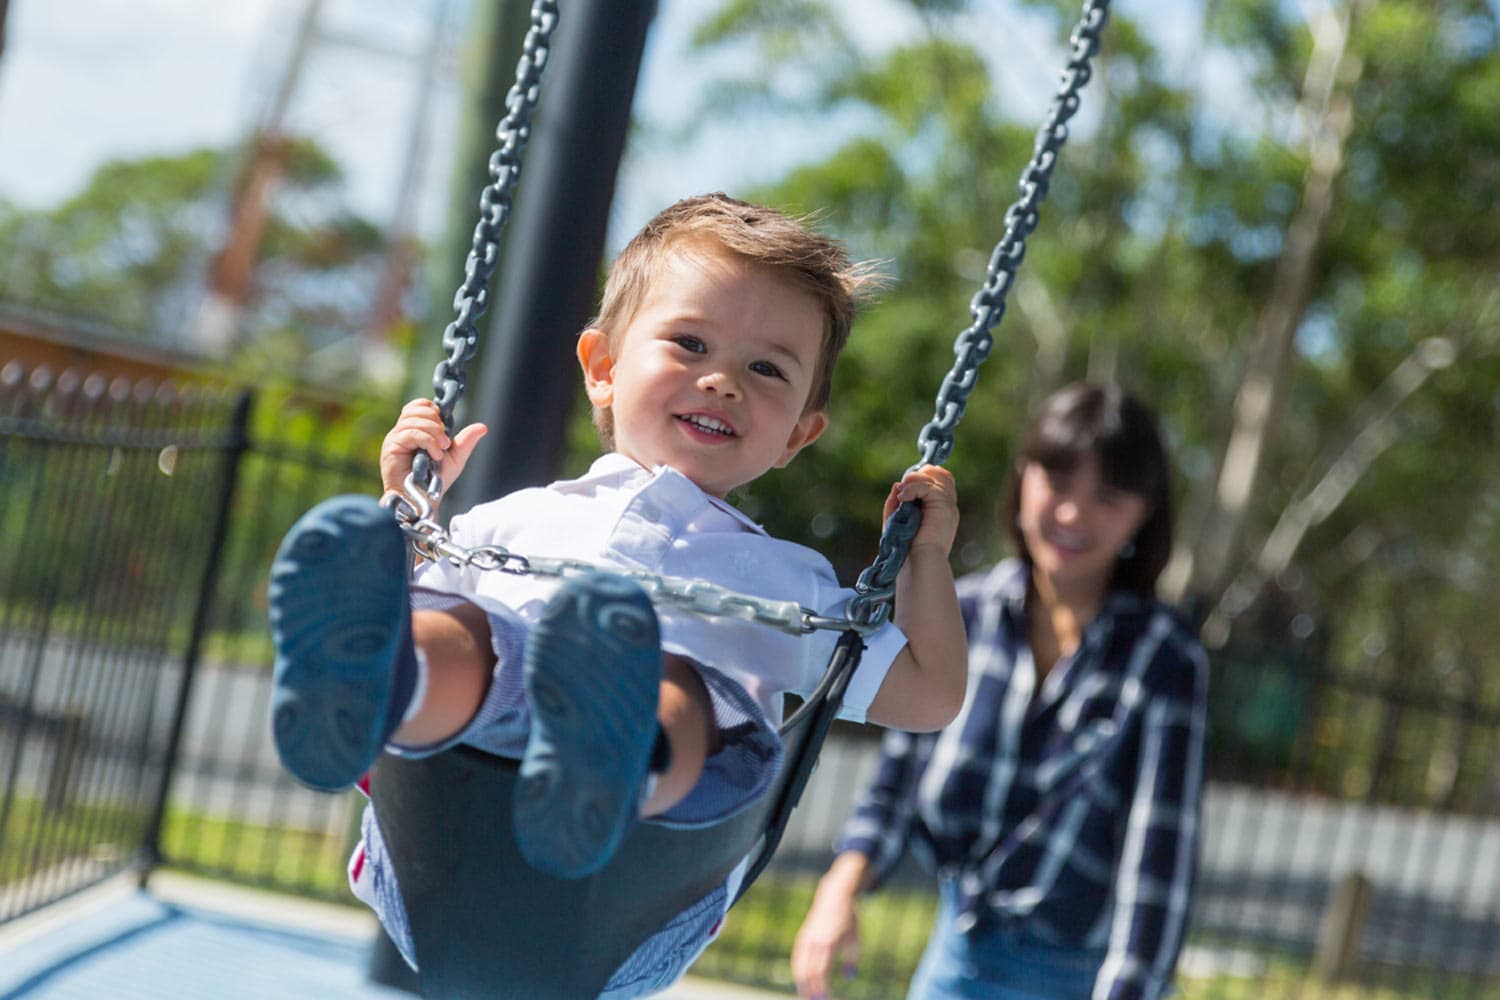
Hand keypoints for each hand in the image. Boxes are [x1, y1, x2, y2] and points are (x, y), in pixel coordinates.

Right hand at [380, 398, 486, 500]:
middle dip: (436, 422)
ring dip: (434, 432)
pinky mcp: (392, 447)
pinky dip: (428, 442)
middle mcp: (403, 431)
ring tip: (441, 450)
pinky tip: (435, 455)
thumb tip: (482, 427)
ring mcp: (396, 438)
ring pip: (414, 419)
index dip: (434, 410)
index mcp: (416, 430)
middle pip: (417, 408)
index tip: (445, 427)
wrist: (423, 500)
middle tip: (445, 442)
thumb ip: (466, 441)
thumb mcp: (455, 458)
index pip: (420, 406)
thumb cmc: (435, 481)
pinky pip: (411, 433)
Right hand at [792, 873, 862, 998]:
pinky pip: (797, 959)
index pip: (821, 971)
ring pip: (798, 966)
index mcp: (828, 943)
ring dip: (801, 984)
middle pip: (807, 972)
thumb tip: (850, 977)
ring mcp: (806, 939)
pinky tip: (802, 983)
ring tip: (806, 997)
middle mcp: (814, 942)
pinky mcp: (802, 938)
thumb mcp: (855, 939)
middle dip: (810, 990)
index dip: (821, 987)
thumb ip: (852, 959)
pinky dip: (798, 973)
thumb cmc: (849, 920)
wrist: (834, 898)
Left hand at [883, 465, 958, 555]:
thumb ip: (897, 502)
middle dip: (916, 476)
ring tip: (902, 497)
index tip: (905, 490)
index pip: (941, 478)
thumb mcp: (898, 519)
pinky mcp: (944, 506)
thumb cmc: (907, 547)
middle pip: (939, 472)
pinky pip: (927, 486)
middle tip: (903, 493)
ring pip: (932, 476)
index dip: (923, 476)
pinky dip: (912, 488)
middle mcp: (947, 504)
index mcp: (941, 507)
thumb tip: (897, 484)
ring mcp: (948, 505)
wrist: (918, 561)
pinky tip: (903, 499)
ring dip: (912, 482)